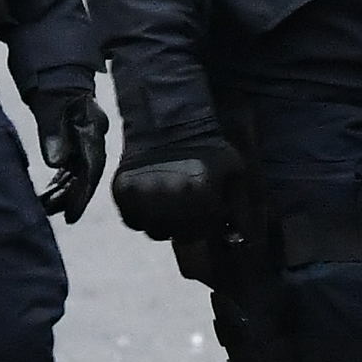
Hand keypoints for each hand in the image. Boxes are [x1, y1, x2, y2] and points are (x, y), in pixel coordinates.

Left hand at [31, 84, 107, 225]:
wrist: (54, 66)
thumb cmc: (50, 84)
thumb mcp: (47, 105)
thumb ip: (51, 132)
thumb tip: (55, 162)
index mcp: (91, 128)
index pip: (90, 169)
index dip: (81, 195)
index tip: (70, 216)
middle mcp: (92, 135)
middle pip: (85, 175)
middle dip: (69, 197)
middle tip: (51, 215)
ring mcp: (84, 138)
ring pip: (77, 172)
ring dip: (62, 191)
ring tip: (44, 208)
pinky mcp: (74, 138)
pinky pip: (70, 166)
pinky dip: (59, 181)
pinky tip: (48, 193)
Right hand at [110, 135, 233, 244]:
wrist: (165, 122)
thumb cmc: (204, 147)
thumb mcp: (232, 171)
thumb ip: (238, 206)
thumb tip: (238, 239)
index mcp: (199, 194)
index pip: (204, 231)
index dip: (206, 223)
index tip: (206, 212)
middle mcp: (169, 199)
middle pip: (179, 235)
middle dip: (187, 226)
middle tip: (188, 210)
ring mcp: (142, 197)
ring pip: (154, 231)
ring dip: (164, 223)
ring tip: (169, 205)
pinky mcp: (122, 193)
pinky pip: (132, 220)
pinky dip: (142, 216)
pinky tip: (151, 201)